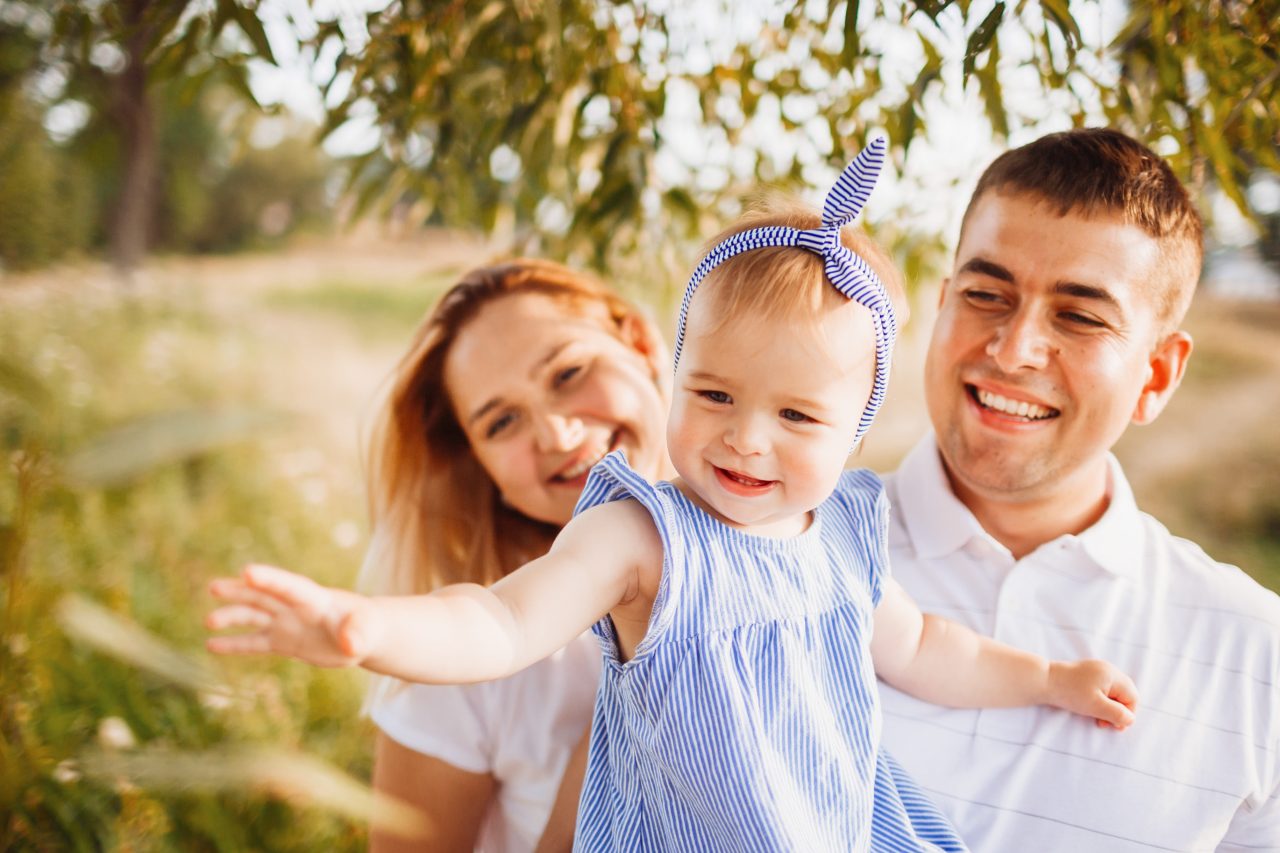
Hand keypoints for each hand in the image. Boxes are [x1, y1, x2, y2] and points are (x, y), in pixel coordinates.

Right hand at [205, 563, 378, 666]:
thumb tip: (351, 646)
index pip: (290, 587)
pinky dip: (235, 644)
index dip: (270, 579)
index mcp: (316, 599)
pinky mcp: (283, 641)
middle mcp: (295, 608)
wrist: (363, 634)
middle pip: (264, 597)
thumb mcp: (366, 632)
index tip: (247, 571)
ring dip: (232, 617)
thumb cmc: (367, 627)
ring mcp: (287, 623)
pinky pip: (255, 642)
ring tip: (208, 622)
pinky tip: (211, 645)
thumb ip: (357, 636)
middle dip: (240, 592)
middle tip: (214, 588)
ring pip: (254, 617)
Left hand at [1047, 659, 1137, 729]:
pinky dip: (1100, 701)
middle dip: (1118, 712)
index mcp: (1113, 675)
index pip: (1132, 697)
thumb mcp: (1096, 706)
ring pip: (1113, 693)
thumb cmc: (1070, 692)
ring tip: (1097, 719)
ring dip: (1109, 708)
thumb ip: (1116, 714)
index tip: (1114, 726)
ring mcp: (1098, 671)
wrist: (1043, 680)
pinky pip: (1102, 690)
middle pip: (1124, 694)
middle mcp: (1108, 670)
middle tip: (1105, 724)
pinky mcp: (1088, 674)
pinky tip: (1090, 709)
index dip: (1127, 714)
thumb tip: (1131, 720)